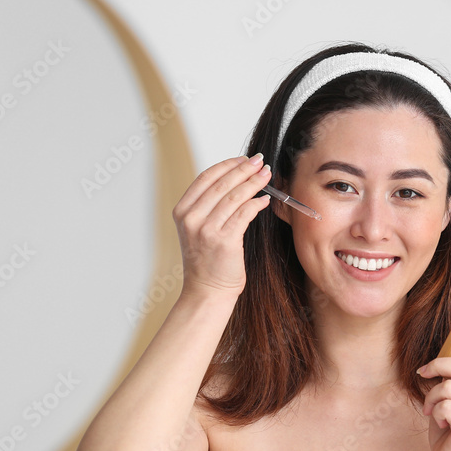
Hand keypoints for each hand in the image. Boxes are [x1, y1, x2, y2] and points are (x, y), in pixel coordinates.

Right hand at [171, 154, 272, 301]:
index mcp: (183, 211)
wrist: (207, 291)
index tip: (244, 158)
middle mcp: (191, 218)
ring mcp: (207, 230)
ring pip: (235, 196)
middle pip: (222, 183)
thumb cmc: (207, 261)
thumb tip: (234, 180)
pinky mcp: (224, 241)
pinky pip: (244, 213)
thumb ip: (208, 206)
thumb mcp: (198, 229)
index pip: (206, 178)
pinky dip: (257, 203)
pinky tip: (265, 200)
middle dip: (244, 169)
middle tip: (261, 162)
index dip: (227, 164)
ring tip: (267, 175)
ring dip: (254, 182)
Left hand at [418, 321, 450, 450]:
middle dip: (438, 365)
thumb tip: (438, 364)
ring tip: (431, 411)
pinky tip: (437, 424)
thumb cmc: (449, 435)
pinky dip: (434, 412)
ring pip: (448, 386)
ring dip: (431, 397)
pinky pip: (444, 405)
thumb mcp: (450, 404)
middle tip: (423, 373)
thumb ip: (450, 384)